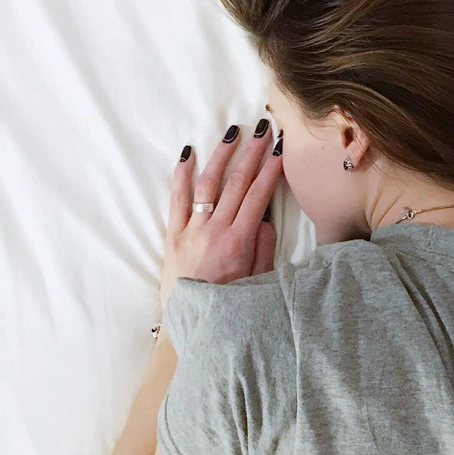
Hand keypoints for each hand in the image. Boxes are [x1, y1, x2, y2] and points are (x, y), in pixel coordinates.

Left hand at [160, 122, 280, 314]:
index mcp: (239, 241)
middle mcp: (215, 229)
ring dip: (222, 156)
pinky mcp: (173, 234)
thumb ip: (264, 247)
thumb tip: (267, 217)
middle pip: (237, 182)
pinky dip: (182, 174)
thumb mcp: (257, 280)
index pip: (259, 195)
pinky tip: (188, 154)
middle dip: (252, 153)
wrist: (190, 324)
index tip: (280, 149)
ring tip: (232, 133)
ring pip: (208, 184)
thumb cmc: (228, 306)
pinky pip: (177, 199)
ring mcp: (192, 230)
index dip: (271, 169)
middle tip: (263, 130)